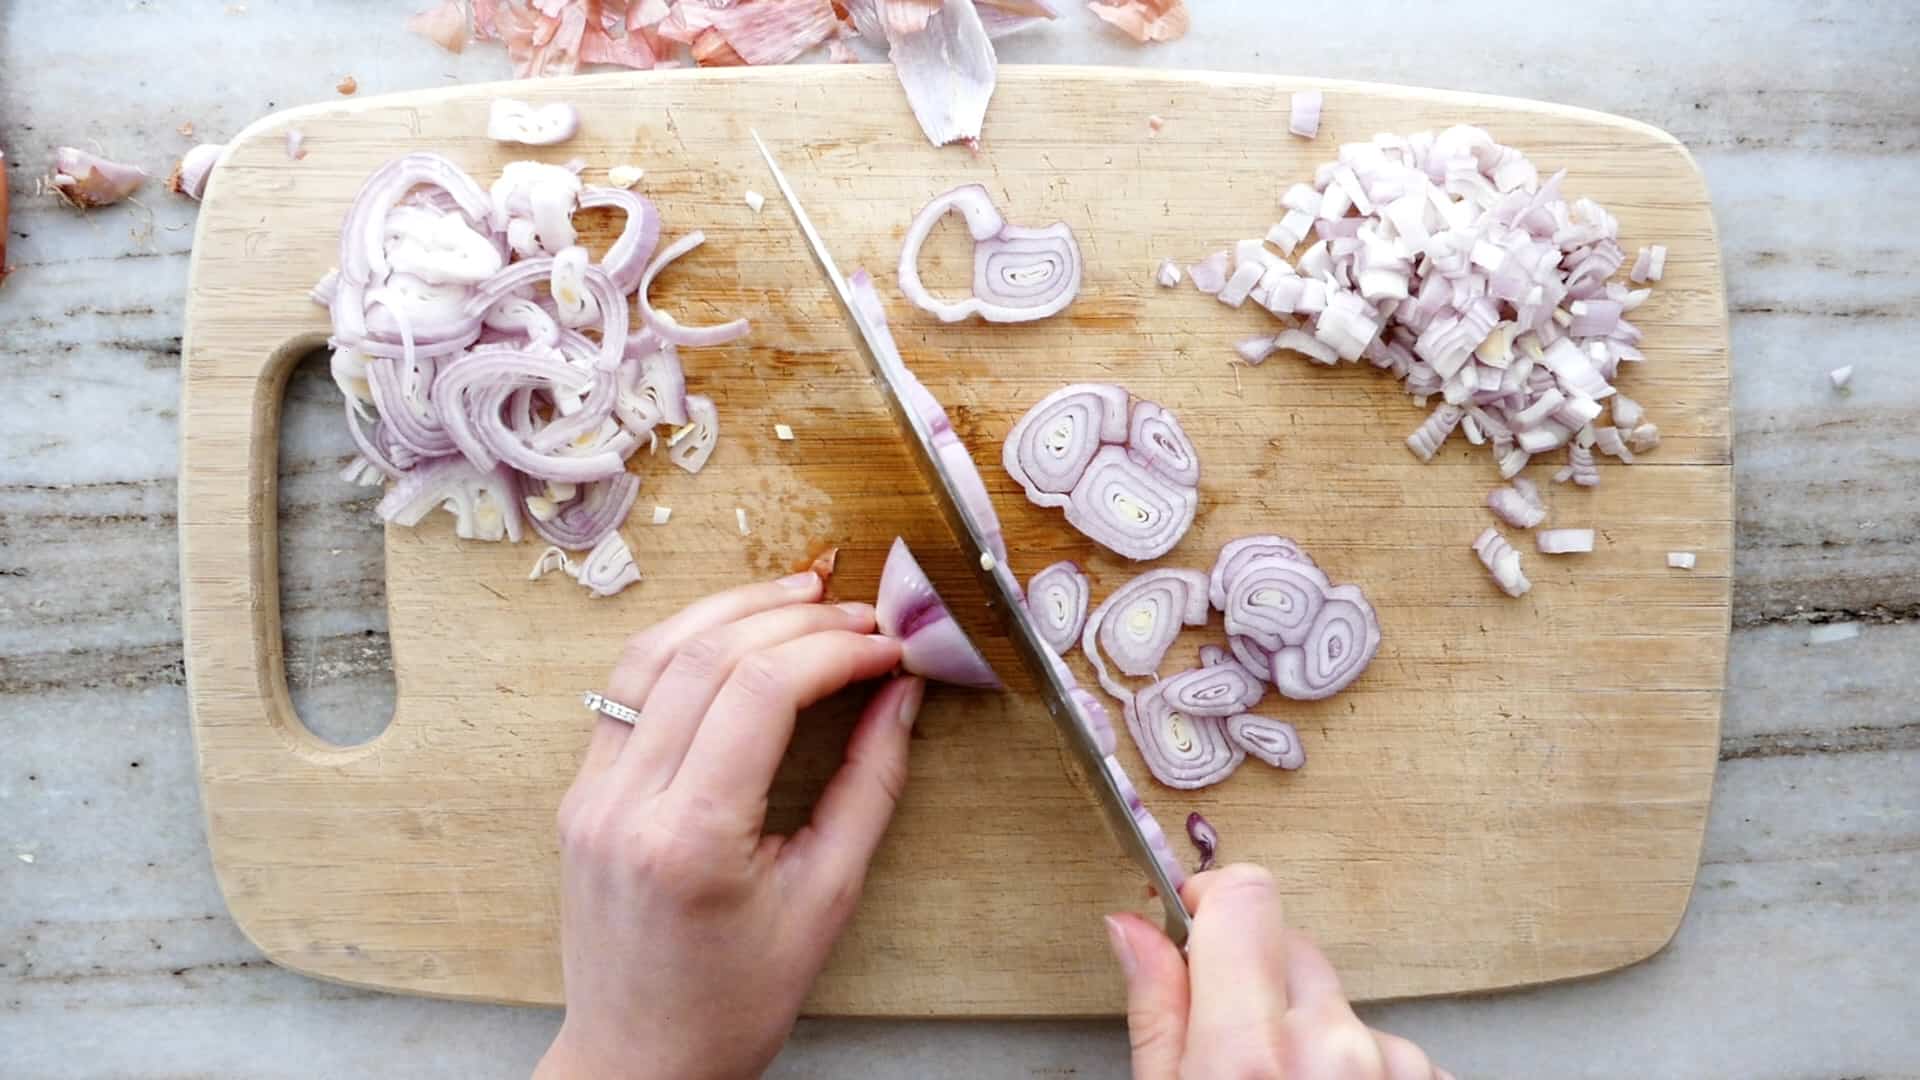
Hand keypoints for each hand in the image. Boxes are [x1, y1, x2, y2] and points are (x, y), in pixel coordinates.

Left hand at [536, 571, 921, 1079]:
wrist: (639, 1059)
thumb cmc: (735, 1000)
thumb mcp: (826, 897)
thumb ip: (871, 786)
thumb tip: (902, 694)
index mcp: (690, 838)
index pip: (763, 689)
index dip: (836, 650)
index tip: (889, 648)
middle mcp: (626, 803)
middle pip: (710, 656)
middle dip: (796, 619)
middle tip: (861, 616)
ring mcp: (590, 793)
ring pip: (655, 653)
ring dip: (733, 610)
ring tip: (802, 595)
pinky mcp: (580, 791)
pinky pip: (627, 687)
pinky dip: (686, 643)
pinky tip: (735, 631)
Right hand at [1107, 864, 1451, 1079]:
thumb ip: (1158, 1016)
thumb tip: (1133, 928)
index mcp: (1250, 1055)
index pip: (1246, 896)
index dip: (1210, 903)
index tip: (1192, 929)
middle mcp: (1334, 1048)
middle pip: (1289, 948)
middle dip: (1254, 982)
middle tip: (1232, 1053)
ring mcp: (1398, 1066)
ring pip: (1338, 1004)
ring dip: (1312, 1037)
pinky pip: (1385, 1046)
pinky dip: (1361, 1071)